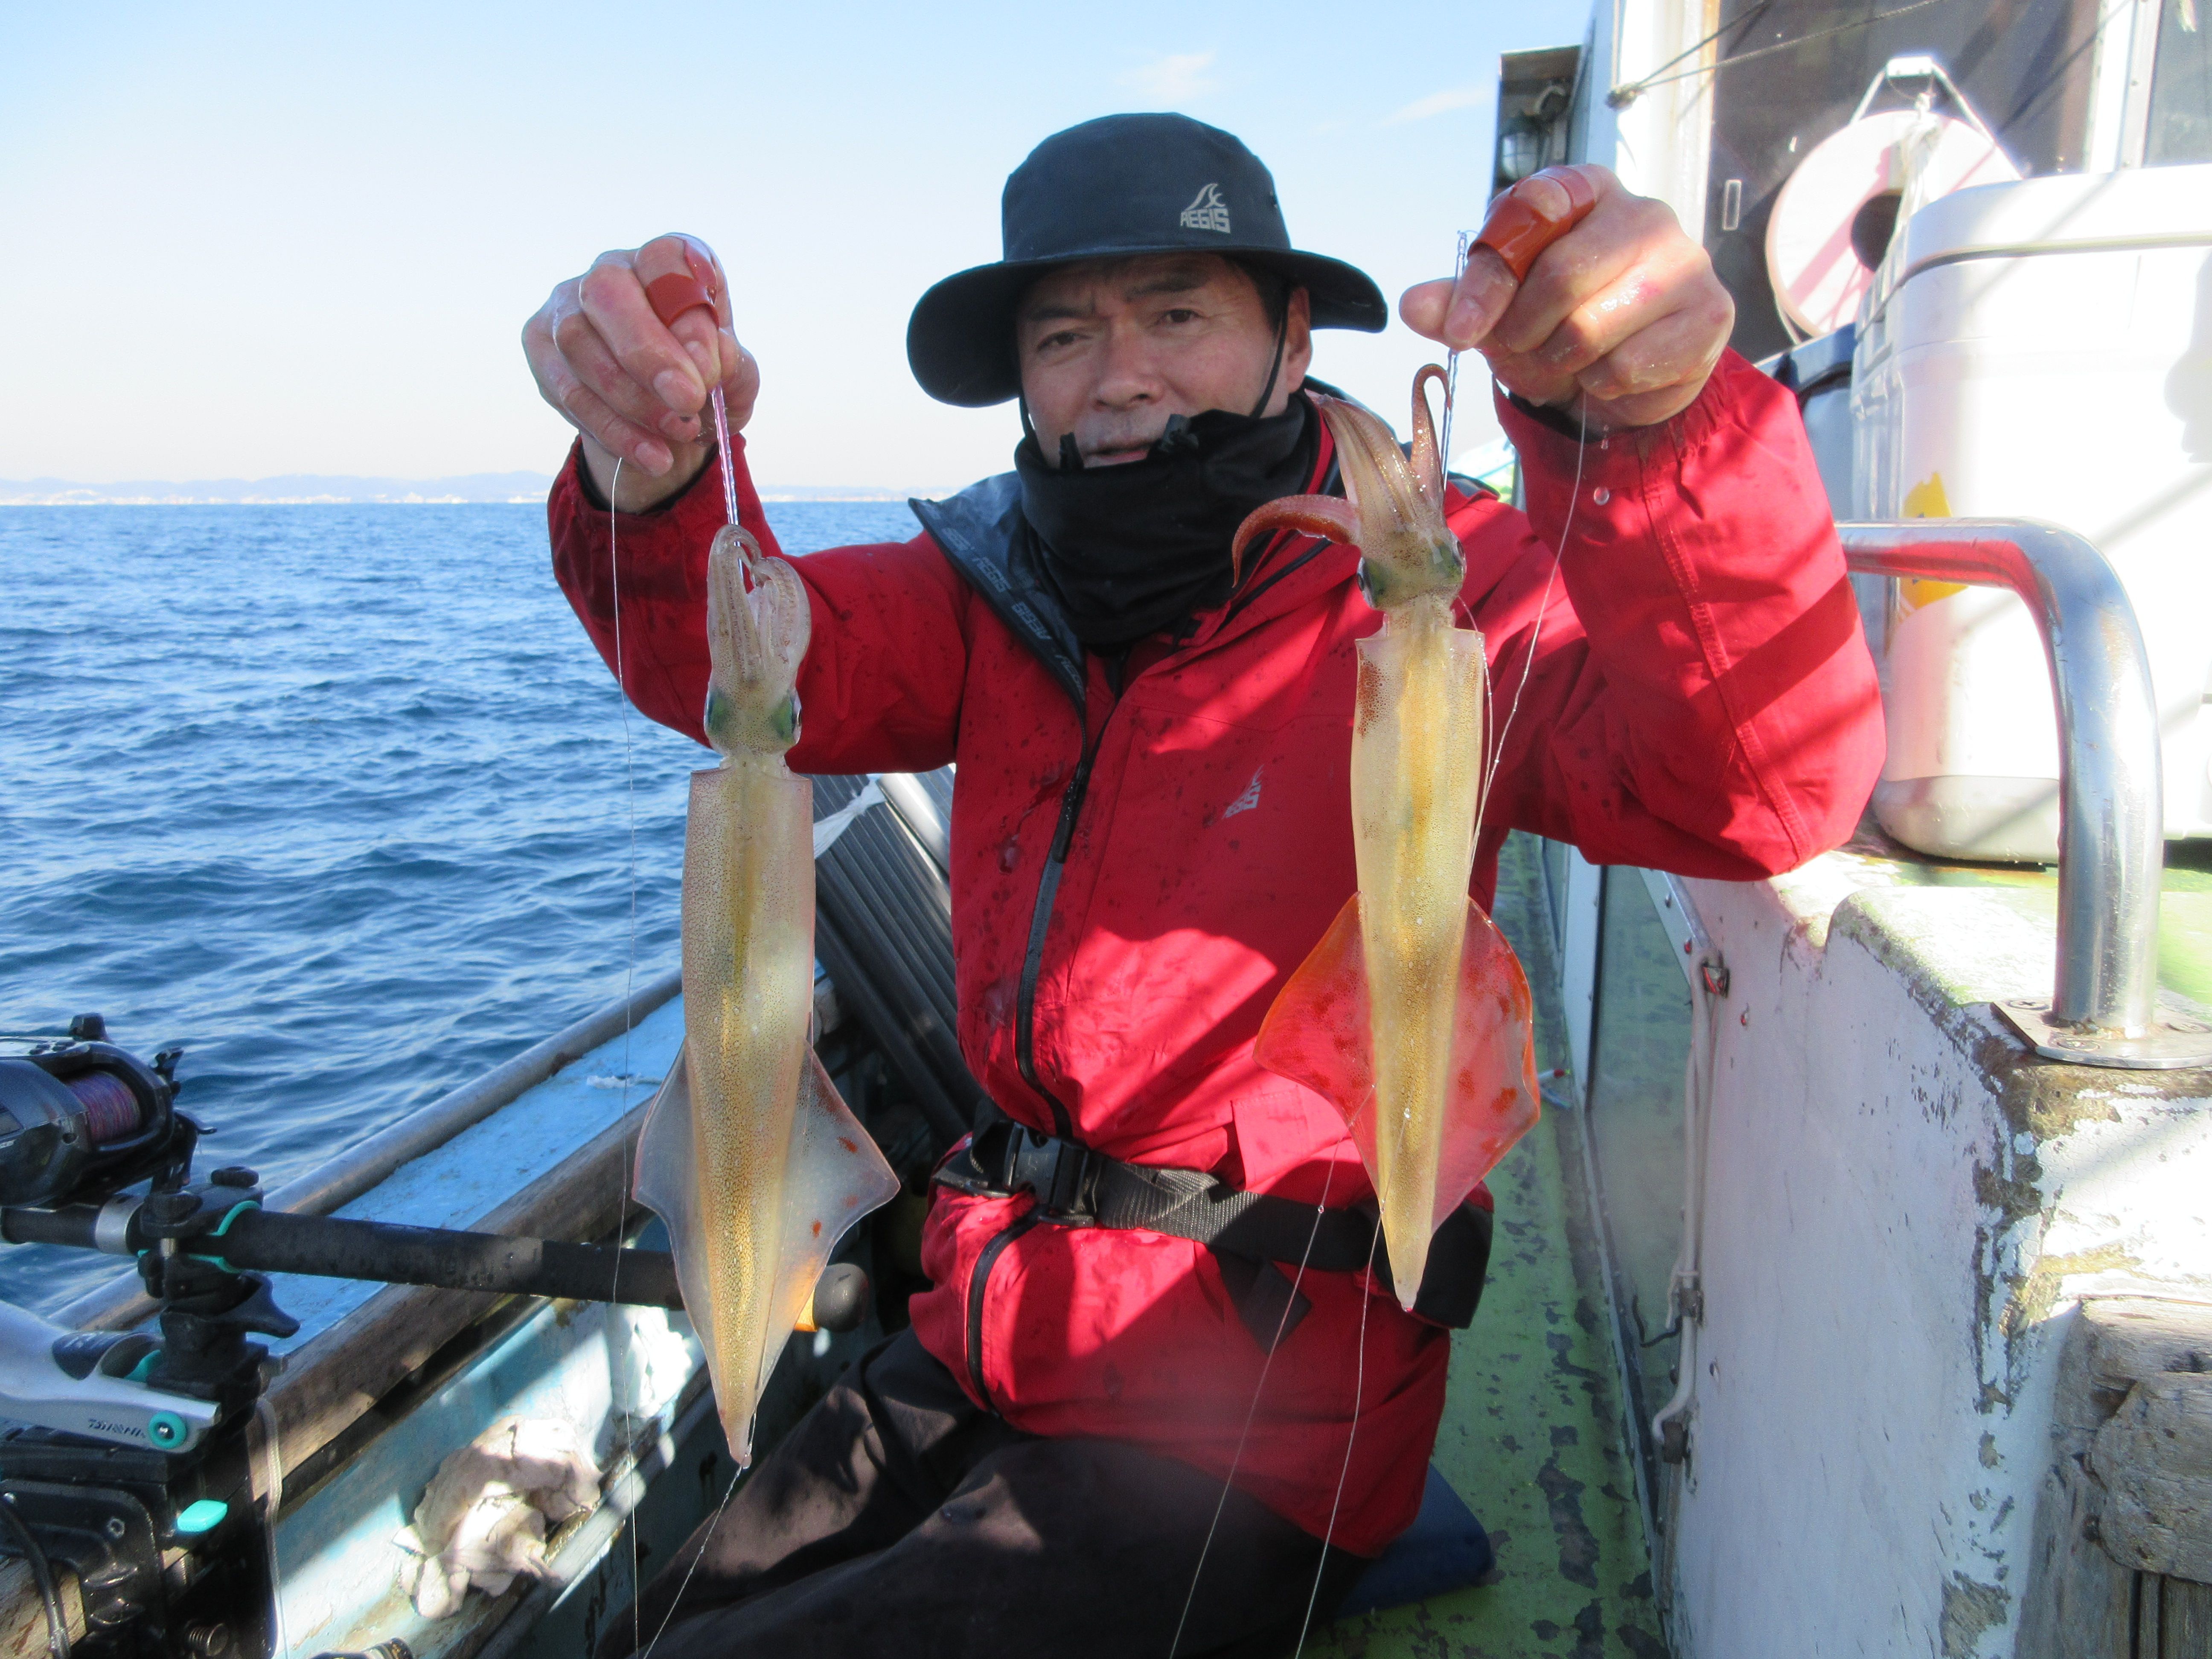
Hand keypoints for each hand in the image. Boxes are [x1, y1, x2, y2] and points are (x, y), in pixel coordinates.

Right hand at [523, 235, 760, 511]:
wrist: (663, 423)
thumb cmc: (702, 384)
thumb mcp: (735, 381)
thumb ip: (734, 366)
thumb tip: (713, 359)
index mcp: (666, 262)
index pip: (665, 262)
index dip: (687, 316)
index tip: (711, 372)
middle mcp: (611, 270)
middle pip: (606, 291)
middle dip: (647, 353)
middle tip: (688, 402)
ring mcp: (566, 305)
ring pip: (578, 344)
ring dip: (631, 400)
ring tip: (677, 434)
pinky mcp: (539, 344)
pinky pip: (565, 388)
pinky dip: (611, 429)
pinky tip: (649, 454)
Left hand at [1399, 165, 1732, 432]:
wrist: (1624, 371)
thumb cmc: (1557, 323)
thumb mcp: (1500, 310)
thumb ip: (1460, 303)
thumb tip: (1414, 304)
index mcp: (1585, 190)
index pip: (1532, 210)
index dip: (1491, 276)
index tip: (1463, 329)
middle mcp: (1642, 213)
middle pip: (1561, 276)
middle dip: (1524, 332)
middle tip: (1522, 350)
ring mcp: (1684, 262)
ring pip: (1591, 329)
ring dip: (1559, 364)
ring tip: (1566, 363)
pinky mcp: (1708, 316)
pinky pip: (1626, 367)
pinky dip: (1601, 386)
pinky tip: (1608, 375)